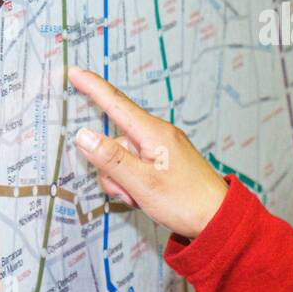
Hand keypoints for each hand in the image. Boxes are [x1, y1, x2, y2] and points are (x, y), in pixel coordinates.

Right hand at [67, 67, 228, 237]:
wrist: (218, 219)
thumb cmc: (185, 201)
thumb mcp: (141, 183)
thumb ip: (110, 159)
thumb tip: (82, 135)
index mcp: (153, 133)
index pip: (115, 103)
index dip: (92, 87)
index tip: (74, 72)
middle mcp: (157, 135)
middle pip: (114, 141)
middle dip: (110, 168)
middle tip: (128, 191)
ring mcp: (161, 148)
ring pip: (121, 158)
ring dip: (122, 180)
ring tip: (141, 197)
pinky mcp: (164, 161)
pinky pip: (135, 166)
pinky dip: (133, 182)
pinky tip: (146, 197)